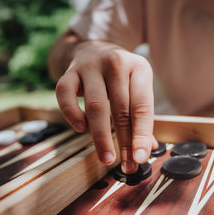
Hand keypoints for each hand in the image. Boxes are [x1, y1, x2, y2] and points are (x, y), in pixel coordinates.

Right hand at [55, 40, 154, 172]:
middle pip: (120, 110)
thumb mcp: (137, 88)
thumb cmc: (120, 78)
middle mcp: (116, 63)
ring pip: (96, 106)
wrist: (93, 48)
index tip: (141, 158)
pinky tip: (81, 129)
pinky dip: (73, 114)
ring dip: (101, 137)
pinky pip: (66, 95)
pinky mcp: (69, 72)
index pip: (142, 106)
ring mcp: (90, 66)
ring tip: (107, 158)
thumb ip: (141, 117)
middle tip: (126, 166)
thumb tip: (148, 149)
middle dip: (123, 142)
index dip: (142, 135)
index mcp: (140, 68)